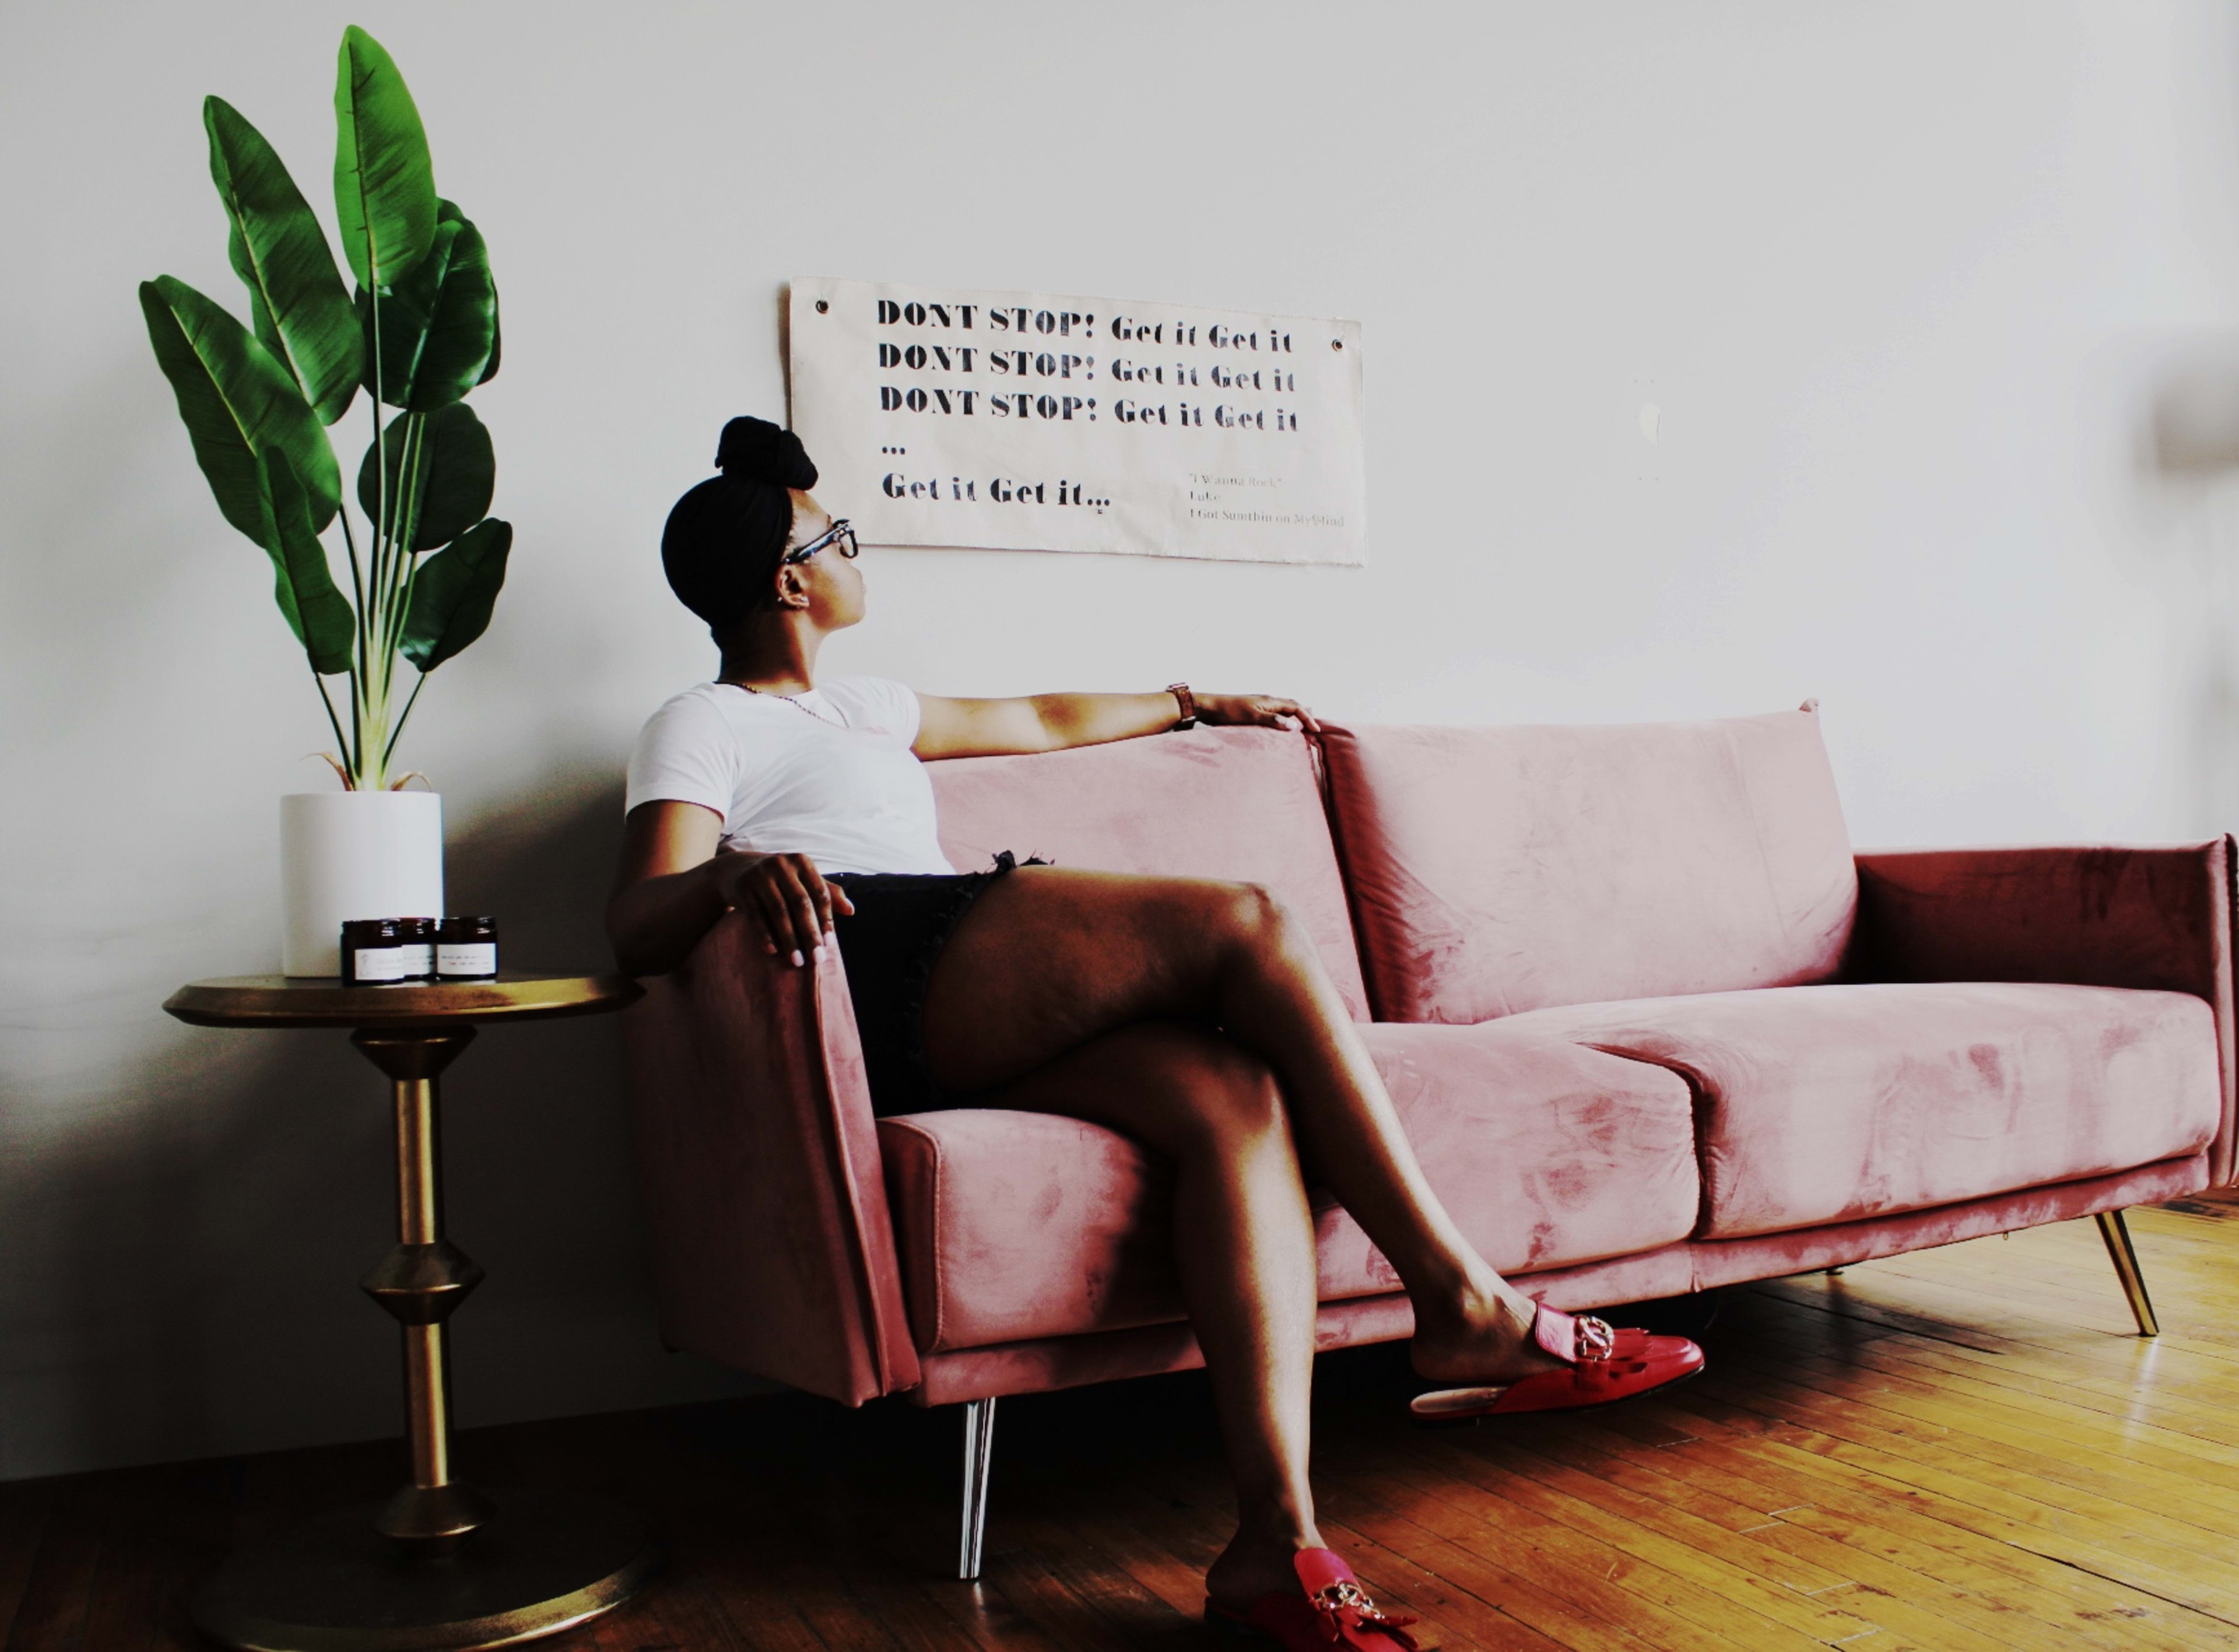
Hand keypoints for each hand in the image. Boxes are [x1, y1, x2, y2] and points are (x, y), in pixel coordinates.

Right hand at [708, 849, 855, 966]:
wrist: (739, 869)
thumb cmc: (781, 880)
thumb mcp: (803, 881)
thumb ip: (828, 893)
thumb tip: (851, 910)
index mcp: (802, 862)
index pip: (820, 894)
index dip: (826, 920)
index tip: (830, 945)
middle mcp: (782, 865)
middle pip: (801, 903)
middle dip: (810, 933)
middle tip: (817, 958)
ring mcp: (760, 875)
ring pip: (779, 911)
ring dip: (789, 939)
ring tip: (797, 961)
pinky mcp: (743, 888)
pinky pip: (756, 915)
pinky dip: (765, 934)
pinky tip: (773, 951)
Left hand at [1195, 693, 1320, 732]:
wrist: (1209, 707)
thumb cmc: (1229, 712)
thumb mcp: (1252, 717)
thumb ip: (1273, 721)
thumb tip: (1294, 726)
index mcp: (1270, 701)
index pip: (1296, 707)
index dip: (1307, 718)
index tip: (1316, 730)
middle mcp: (1268, 700)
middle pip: (1292, 705)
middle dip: (1305, 715)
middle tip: (1314, 727)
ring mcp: (1261, 704)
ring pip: (1284, 708)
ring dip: (1295, 715)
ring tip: (1303, 724)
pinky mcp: (1254, 710)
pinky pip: (1275, 713)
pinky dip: (1284, 718)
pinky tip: (1281, 725)